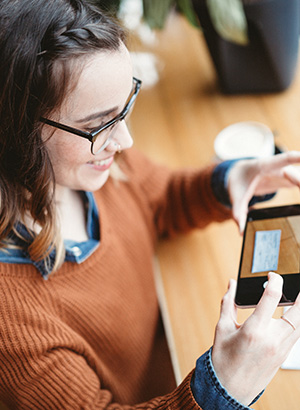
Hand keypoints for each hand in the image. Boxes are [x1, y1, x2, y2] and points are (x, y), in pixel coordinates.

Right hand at [212, 272, 299, 405]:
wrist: (229, 390)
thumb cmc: (223, 360)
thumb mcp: (222, 328)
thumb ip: (228, 303)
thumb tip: (232, 285)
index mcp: (254, 330)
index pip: (271, 297)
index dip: (275, 281)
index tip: (272, 275)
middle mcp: (271, 339)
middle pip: (297, 312)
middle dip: (299, 295)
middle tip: (296, 283)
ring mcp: (281, 349)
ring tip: (296, 298)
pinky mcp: (284, 356)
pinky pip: (297, 335)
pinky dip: (297, 322)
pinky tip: (292, 315)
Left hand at [227, 151, 299, 232]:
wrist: (240, 172)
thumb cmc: (238, 181)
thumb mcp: (235, 196)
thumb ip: (238, 213)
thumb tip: (241, 232)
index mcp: (265, 166)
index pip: (284, 160)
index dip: (297, 158)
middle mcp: (280, 168)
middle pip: (297, 173)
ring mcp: (288, 174)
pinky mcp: (292, 180)